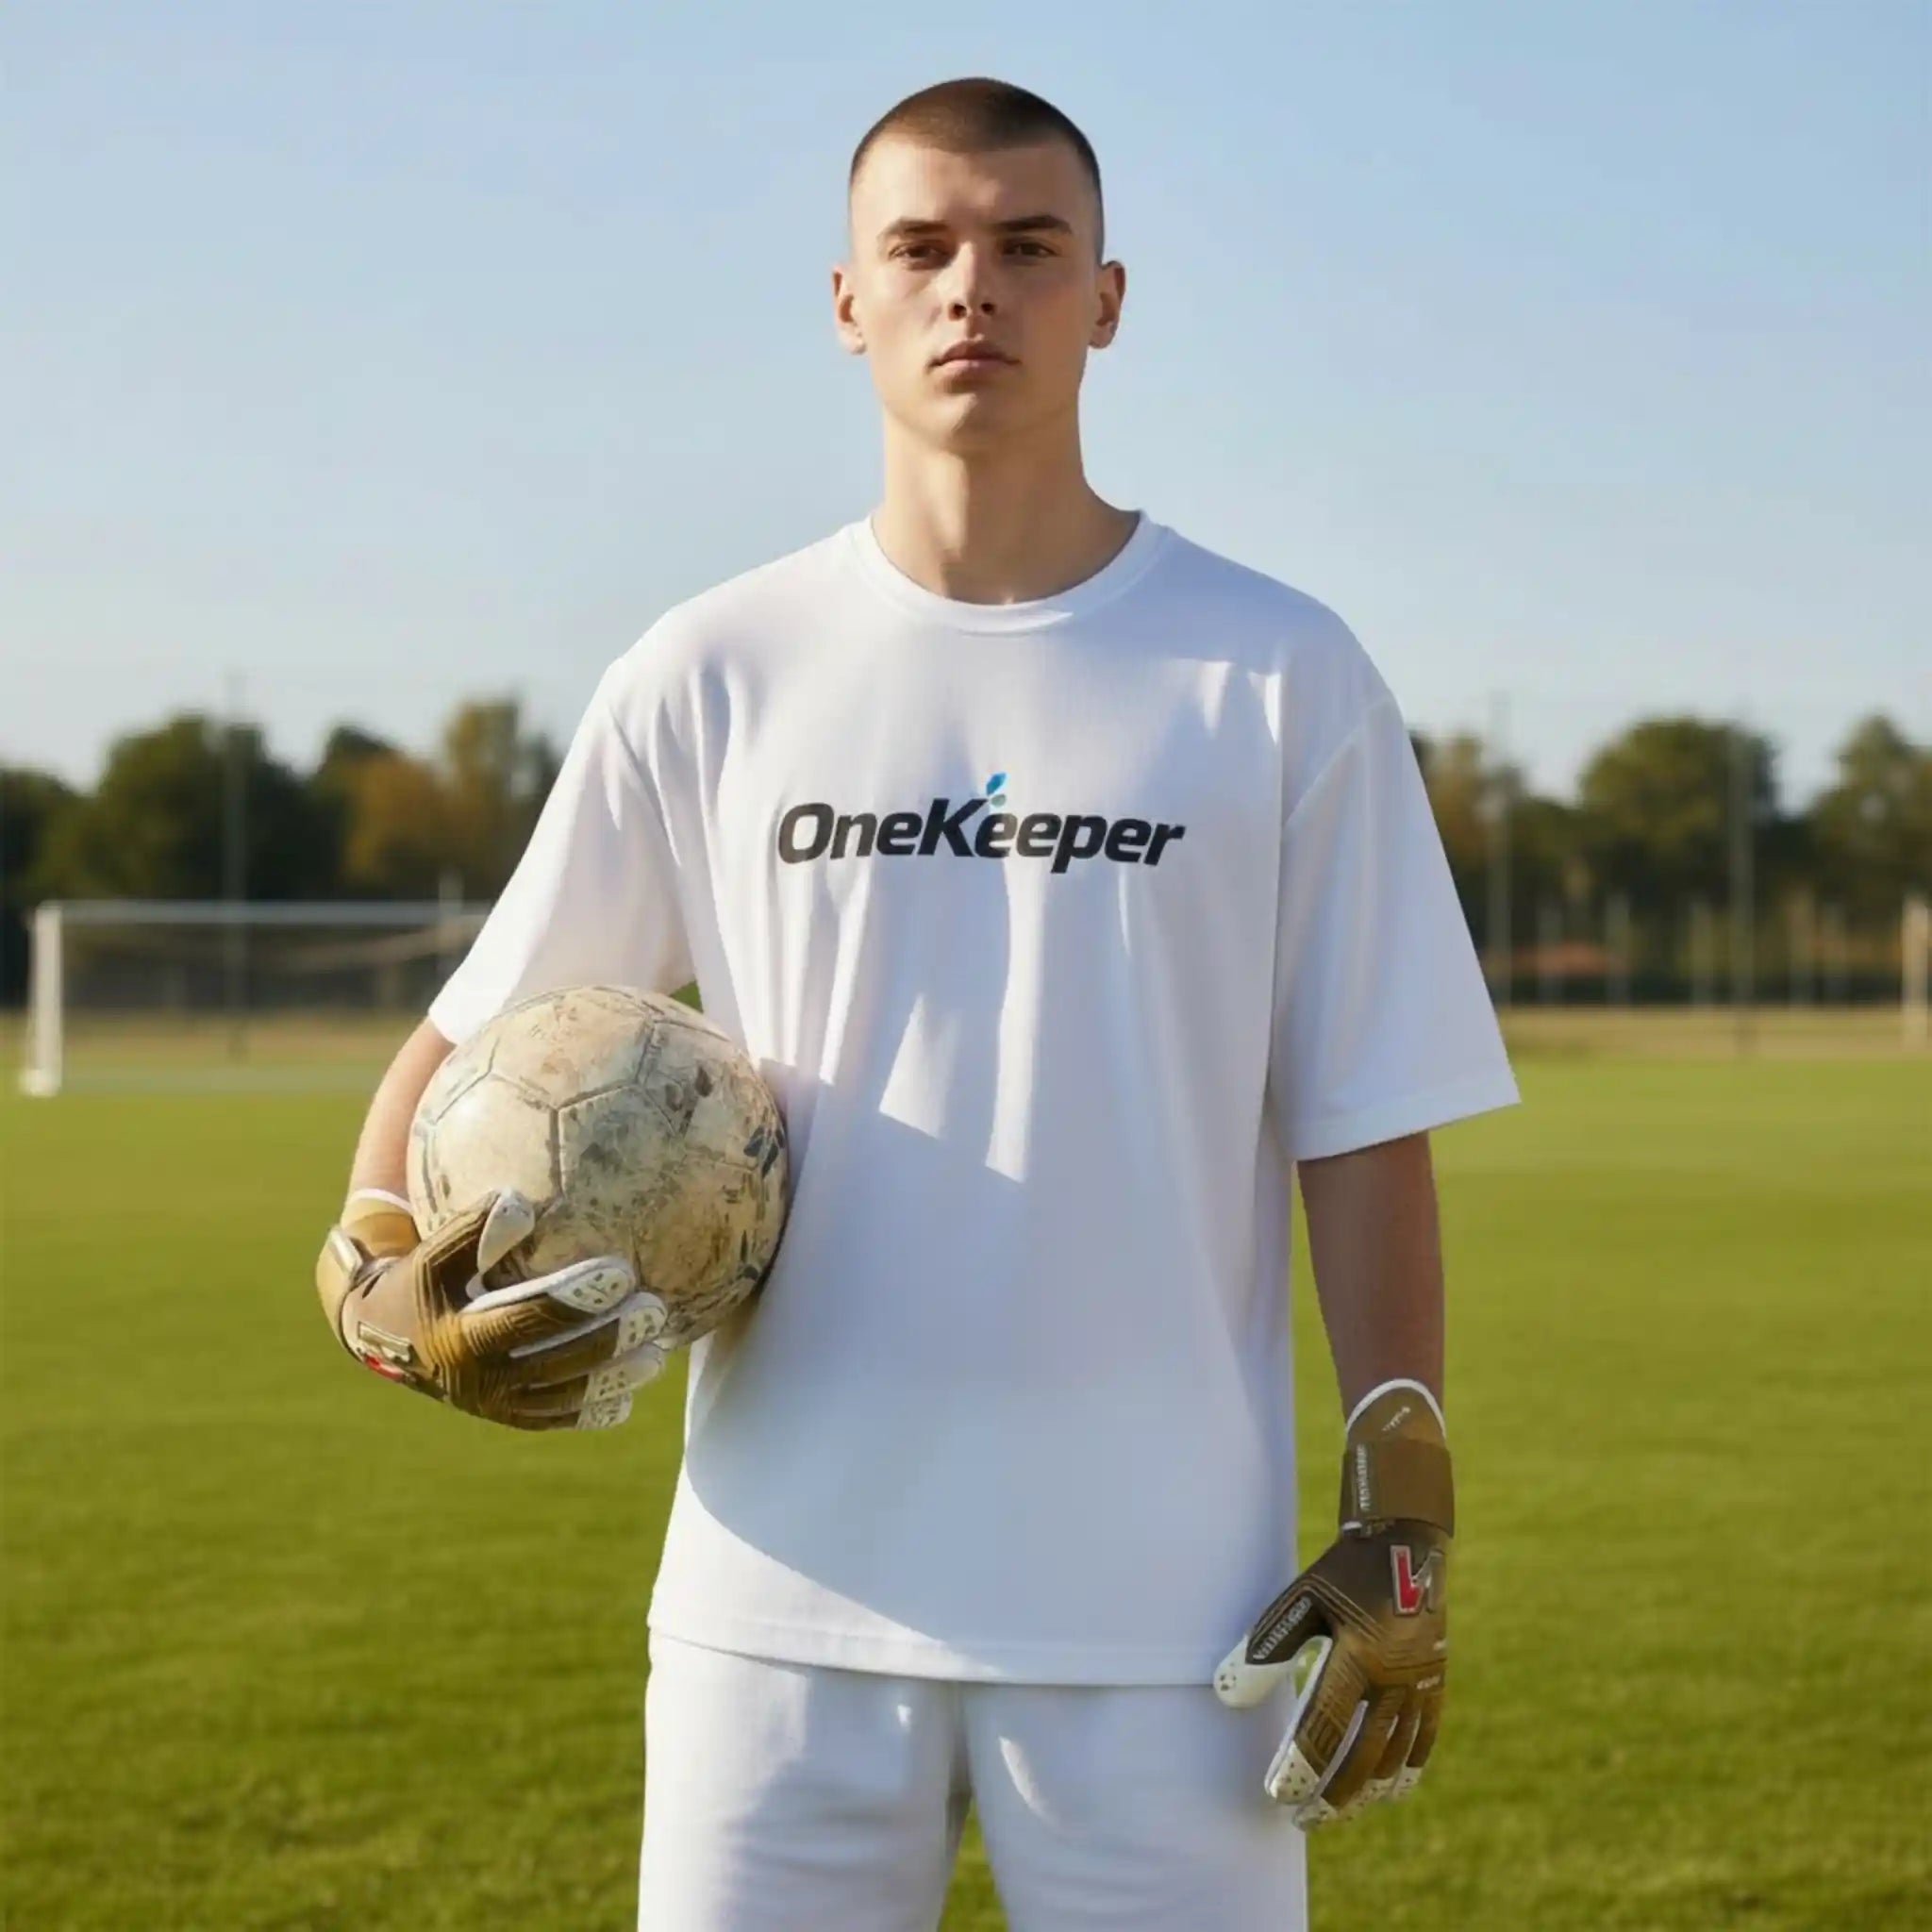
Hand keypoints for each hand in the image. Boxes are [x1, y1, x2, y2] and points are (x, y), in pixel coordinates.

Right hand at [315, 1188, 667, 1429]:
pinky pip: (551, 1419)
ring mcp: (491, 1404)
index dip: (574, 1297)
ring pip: (560, 1398)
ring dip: (612, 1380)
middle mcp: (477, 1378)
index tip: (621, 1271)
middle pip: (554, 1362)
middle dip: (608, 1338)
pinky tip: (626, 1399)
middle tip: (654, 1311)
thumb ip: (474, 1229)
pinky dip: (588, 1413)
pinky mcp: (502, 1415)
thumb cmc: (419, 1278)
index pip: (526, 1316)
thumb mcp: (434, 1252)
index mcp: (459, 1334)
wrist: (382, 1335)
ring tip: (657, 1356)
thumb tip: (521, 1204)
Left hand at [1214, 1380, 1450, 1827]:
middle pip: (1361, 1755)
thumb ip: (1265, 1647)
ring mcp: (1421, 1683)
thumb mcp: (1299, 1598)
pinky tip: (1387, 1791)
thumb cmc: (1342, 1571)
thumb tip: (1229, 1698)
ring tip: (1338, 1812)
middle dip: (1330, 1794)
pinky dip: (1406, 1769)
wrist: (1406, 1542)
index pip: (1324, 1728)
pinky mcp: (1437, 1682)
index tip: (1277, 1795)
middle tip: (1301, 1820)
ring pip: (1395, 1755)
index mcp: (1358, 1654)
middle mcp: (1395, 1676)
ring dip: (1366, 1790)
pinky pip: (1425, 1739)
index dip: (1300, 1767)